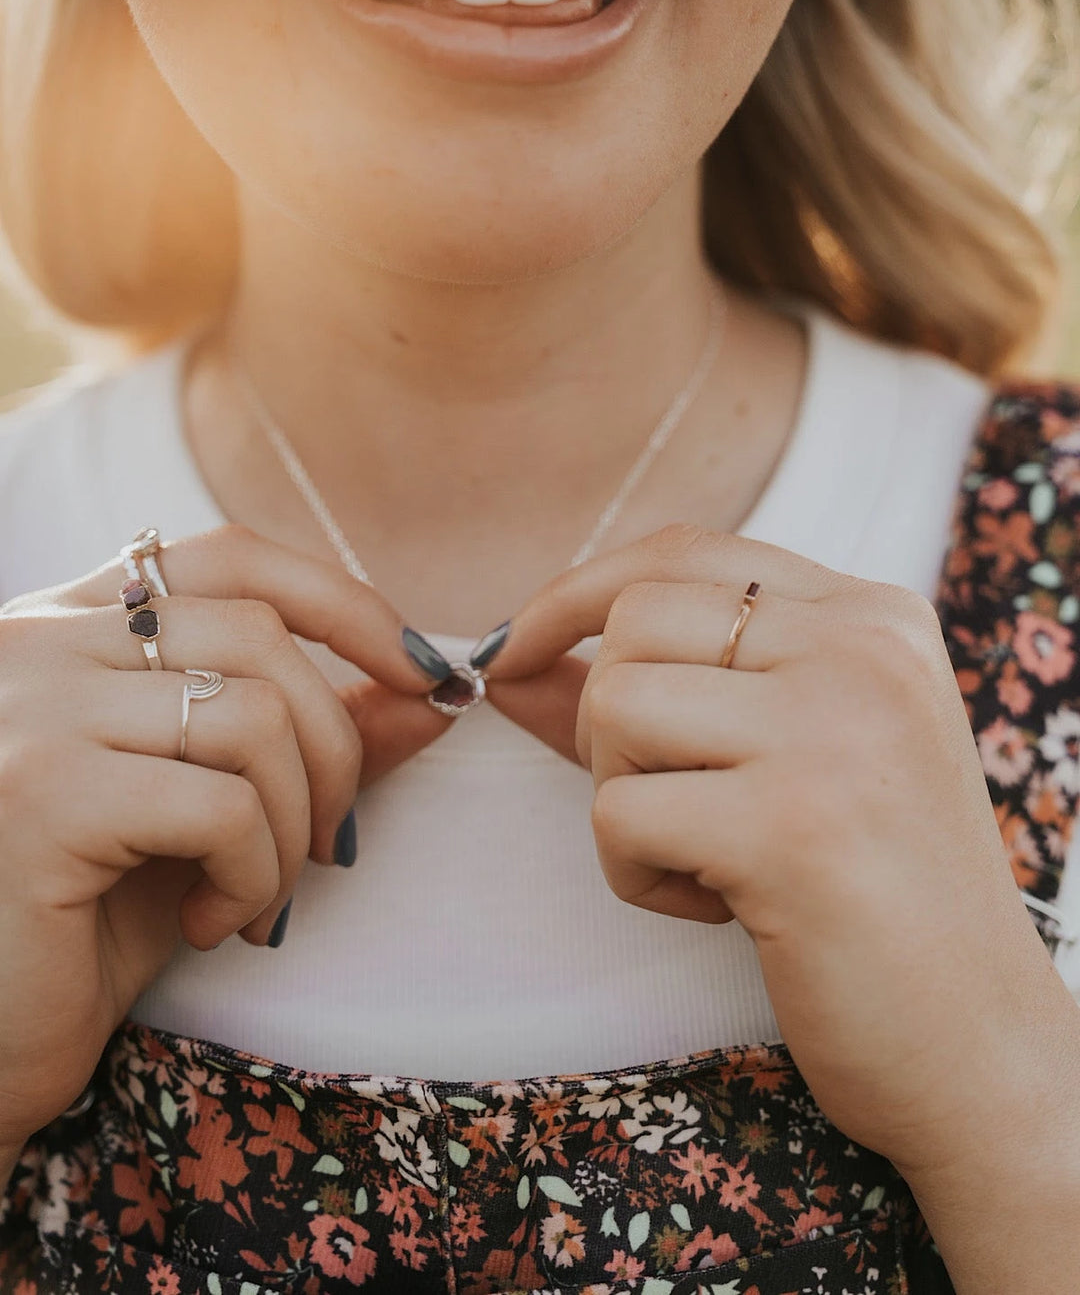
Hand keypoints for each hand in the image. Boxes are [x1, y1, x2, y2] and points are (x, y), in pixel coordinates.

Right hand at [0, 522, 449, 1148]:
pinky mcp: (41, 796)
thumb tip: (437, 691)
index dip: (341, 601)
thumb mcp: (212, 812)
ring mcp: (31, 713)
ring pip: (254, 716)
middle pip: (259, 634)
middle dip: (335, 744)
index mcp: (69, 626)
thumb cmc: (88, 924)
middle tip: (328, 842)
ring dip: (296, 824)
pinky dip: (253, 875)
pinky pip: (223, 806)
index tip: (418, 672)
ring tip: (259, 897)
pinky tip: (211, 925)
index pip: (228, 559)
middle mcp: (37, 645)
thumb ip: (310, 741)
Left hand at [480, 523, 1054, 1176]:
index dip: (578, 592)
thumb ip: (660, 691)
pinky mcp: (792, 829)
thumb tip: (507, 659)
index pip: (686, 551)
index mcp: (875, 618)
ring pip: (614, 705)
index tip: (522, 649)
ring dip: (623, 797)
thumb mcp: (784, 758)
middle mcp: (864, 651)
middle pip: (636, 618)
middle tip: (675, 801)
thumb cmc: (867, 896)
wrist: (977, 1042)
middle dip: (605, 718)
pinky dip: (637, 874)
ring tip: (706, 854)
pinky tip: (721, 907)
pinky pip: (617, 814)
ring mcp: (835, 732)